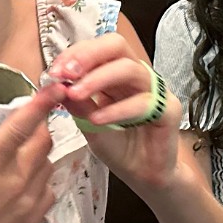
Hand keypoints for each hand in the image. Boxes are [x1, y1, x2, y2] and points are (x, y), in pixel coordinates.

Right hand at [0, 85, 63, 222]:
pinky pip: (49, 190)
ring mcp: (26, 202)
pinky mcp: (30, 220)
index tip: (55, 88)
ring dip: (41, 151)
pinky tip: (27, 179)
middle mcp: (14, 180)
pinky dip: (43, 179)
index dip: (42, 102)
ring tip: (24, 150)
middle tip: (29, 121)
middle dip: (41, 125)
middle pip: (43, 141)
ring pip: (48, 164)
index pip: (23, 125)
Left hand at [48, 33, 180, 192]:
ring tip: (76, 94)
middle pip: (116, 46)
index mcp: (116, 75)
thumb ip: (77, 104)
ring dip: (98, 79)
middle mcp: (136, 76)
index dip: (75, 55)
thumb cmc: (120, 148)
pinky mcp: (168, 110)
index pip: (97, 50)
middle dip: (87, 55)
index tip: (54, 72)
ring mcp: (154, 90)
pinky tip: (98, 119)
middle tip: (65, 72)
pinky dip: (117, 110)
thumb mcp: (89, 124)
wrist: (143, 176)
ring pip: (129, 69)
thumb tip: (57, 84)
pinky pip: (143, 102)